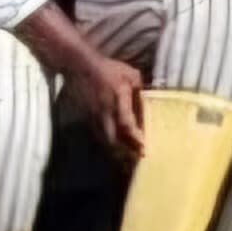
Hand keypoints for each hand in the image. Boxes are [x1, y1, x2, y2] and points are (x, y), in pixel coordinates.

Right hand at [74, 50, 150, 169]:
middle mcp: (105, 111)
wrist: (80, 66)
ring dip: (118, 153)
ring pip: (106, 141)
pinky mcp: (89, 119)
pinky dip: (110, 146)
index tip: (144, 150)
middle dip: (125, 153)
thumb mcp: (130, 74)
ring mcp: (95, 116)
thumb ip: (141, 91)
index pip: (125, 123)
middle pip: (113, 139)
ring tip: (130, 164)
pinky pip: (100, 137)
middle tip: (139, 161)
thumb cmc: (109, 69)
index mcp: (117, 99)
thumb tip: (151, 106)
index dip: (134, 138)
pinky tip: (118, 152)